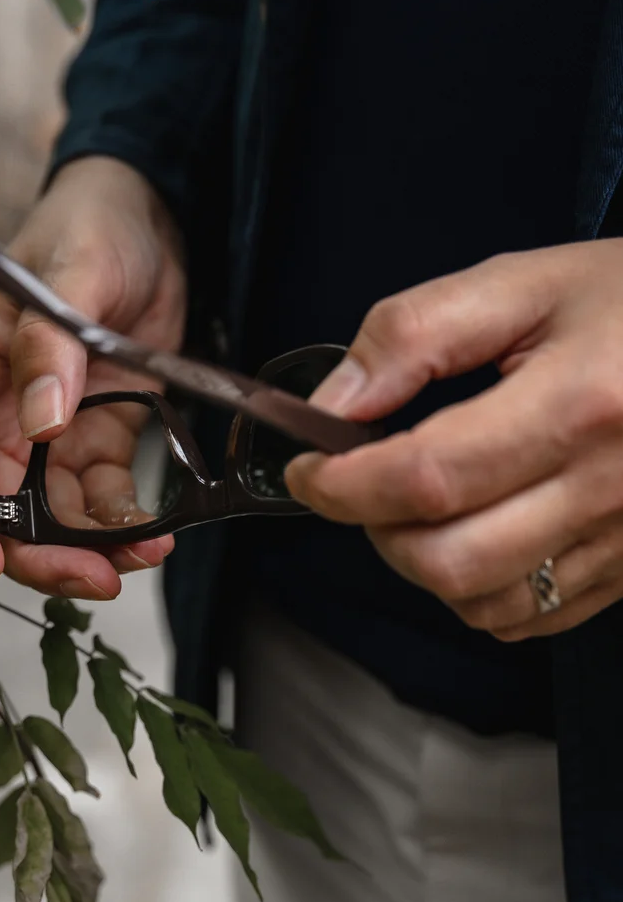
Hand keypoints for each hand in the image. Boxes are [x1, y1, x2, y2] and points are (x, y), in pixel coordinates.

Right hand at [0, 156, 185, 599]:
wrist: (152, 215)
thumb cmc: (93, 224)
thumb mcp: (72, 270)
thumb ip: (49, 343)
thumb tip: (37, 422)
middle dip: (30, 553)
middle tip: (90, 578)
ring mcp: (48, 429)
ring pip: (46, 517)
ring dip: (85, 549)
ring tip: (139, 557)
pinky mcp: (98, 433)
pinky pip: (100, 496)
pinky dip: (123, 522)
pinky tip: (158, 531)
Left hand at [283, 239, 622, 639]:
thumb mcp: (523, 283)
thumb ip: (414, 334)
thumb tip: (334, 403)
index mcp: (579, 405)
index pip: (426, 477)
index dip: (342, 483)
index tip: (308, 467)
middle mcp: (610, 488)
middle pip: (448, 561)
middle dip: (374, 530)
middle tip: (361, 484)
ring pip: (484, 604)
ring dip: (421, 564)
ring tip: (419, 504)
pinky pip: (530, 618)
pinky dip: (477, 592)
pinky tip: (475, 532)